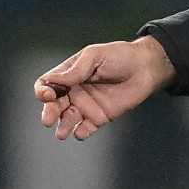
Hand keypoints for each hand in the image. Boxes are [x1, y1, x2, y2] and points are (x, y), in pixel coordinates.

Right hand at [34, 36, 175, 140]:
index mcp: (69, 74)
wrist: (146, 67)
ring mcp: (86, 106)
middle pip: (53, 105)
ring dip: (62, 126)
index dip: (42, 91)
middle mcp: (74, 91)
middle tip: (48, 119)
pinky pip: (85, 129)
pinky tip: (81, 132)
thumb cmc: (121, 56)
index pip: (47, 84)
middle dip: (49, 112)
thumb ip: (76, 69)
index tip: (48, 95)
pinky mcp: (99, 117)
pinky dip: (81, 133)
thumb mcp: (96, 55)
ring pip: (66, 119)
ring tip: (62, 132)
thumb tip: (53, 81)